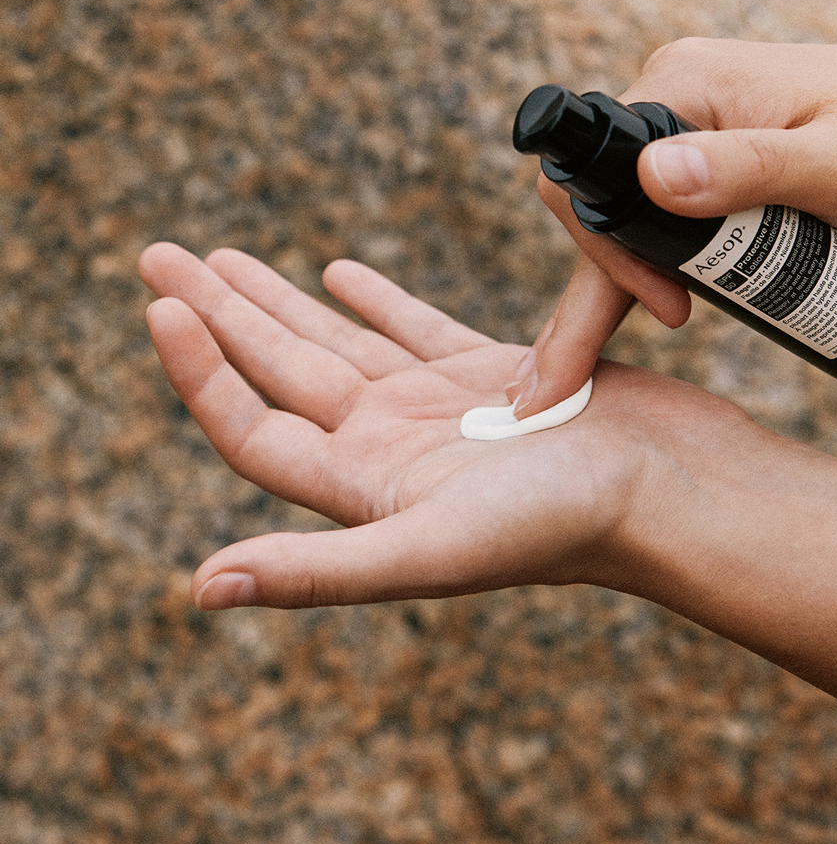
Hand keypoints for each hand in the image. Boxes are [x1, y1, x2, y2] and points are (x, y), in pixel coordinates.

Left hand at [138, 242, 747, 609]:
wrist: (670, 491)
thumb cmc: (564, 525)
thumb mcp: (432, 547)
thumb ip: (320, 570)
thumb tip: (201, 590)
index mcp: (366, 486)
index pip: (254, 425)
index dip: (200, 370)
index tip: (158, 301)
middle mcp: (392, 446)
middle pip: (281, 371)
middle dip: (220, 312)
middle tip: (158, 252)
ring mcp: (438, 408)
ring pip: (339, 341)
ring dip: (280, 299)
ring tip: (224, 257)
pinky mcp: (489, 373)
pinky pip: (416, 328)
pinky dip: (376, 300)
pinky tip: (339, 273)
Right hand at [523, 36, 836, 413]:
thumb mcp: (831, 164)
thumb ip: (744, 168)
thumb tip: (652, 179)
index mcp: (686, 85)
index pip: (595, 178)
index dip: (611, 253)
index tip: (667, 305)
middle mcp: (677, 93)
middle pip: (605, 201)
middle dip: (610, 278)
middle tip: (639, 341)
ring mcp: (695, 118)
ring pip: (633, 209)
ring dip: (631, 273)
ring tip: (653, 328)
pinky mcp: (717, 142)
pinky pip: (666, 204)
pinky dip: (660, 255)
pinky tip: (669, 295)